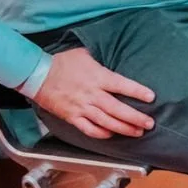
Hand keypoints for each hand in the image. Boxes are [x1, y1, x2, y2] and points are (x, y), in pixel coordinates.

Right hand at [31, 47, 156, 139]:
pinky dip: (102, 134)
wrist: (37, 74)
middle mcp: (92, 94)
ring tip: (138, 131)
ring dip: (124, 128)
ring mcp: (81, 107)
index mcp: (98, 77)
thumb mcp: (85, 54)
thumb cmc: (62, 62)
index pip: (122, 85)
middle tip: (150, 123)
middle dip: (136, 118)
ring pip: (107, 122)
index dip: (138, 92)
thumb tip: (115, 57)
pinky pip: (89, 129)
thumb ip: (102, 60)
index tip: (151, 97)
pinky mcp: (72, 117)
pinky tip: (112, 134)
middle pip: (118, 109)